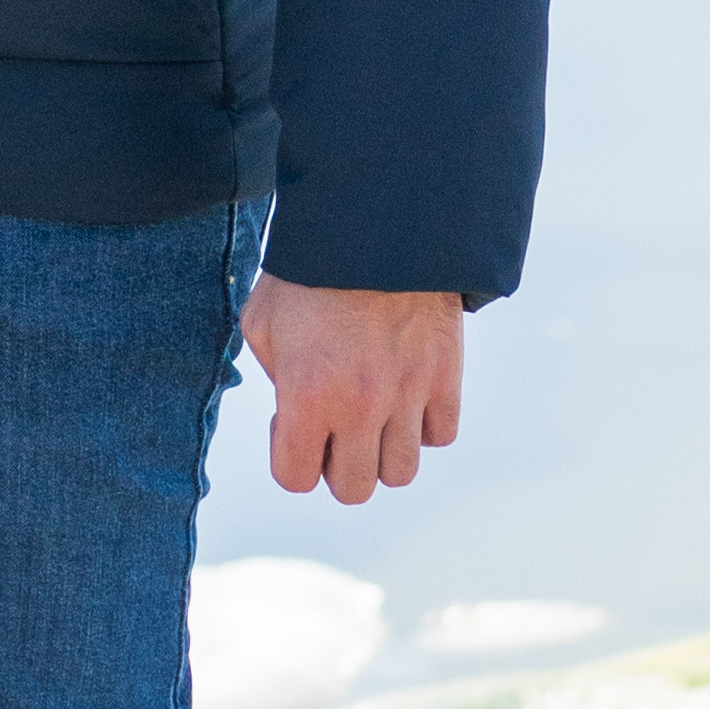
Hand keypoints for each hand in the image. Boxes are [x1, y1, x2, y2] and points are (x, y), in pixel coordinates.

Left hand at [242, 275, 464, 506]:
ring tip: (372, 414)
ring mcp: (408, 393)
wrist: (377, 221)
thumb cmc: (310, 269)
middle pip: (354, 488)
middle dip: (337, 463)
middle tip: (334, 424)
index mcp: (308, 394)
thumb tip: (293, 408)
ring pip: (401, 472)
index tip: (292, 422)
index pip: (296, 478)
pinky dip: (423, 426)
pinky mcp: (446, 375)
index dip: (290, 456)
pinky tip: (404, 395)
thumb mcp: (263, 320)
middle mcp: (361, 405)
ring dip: (382, 452)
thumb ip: (273, 375)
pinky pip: (441, 435)